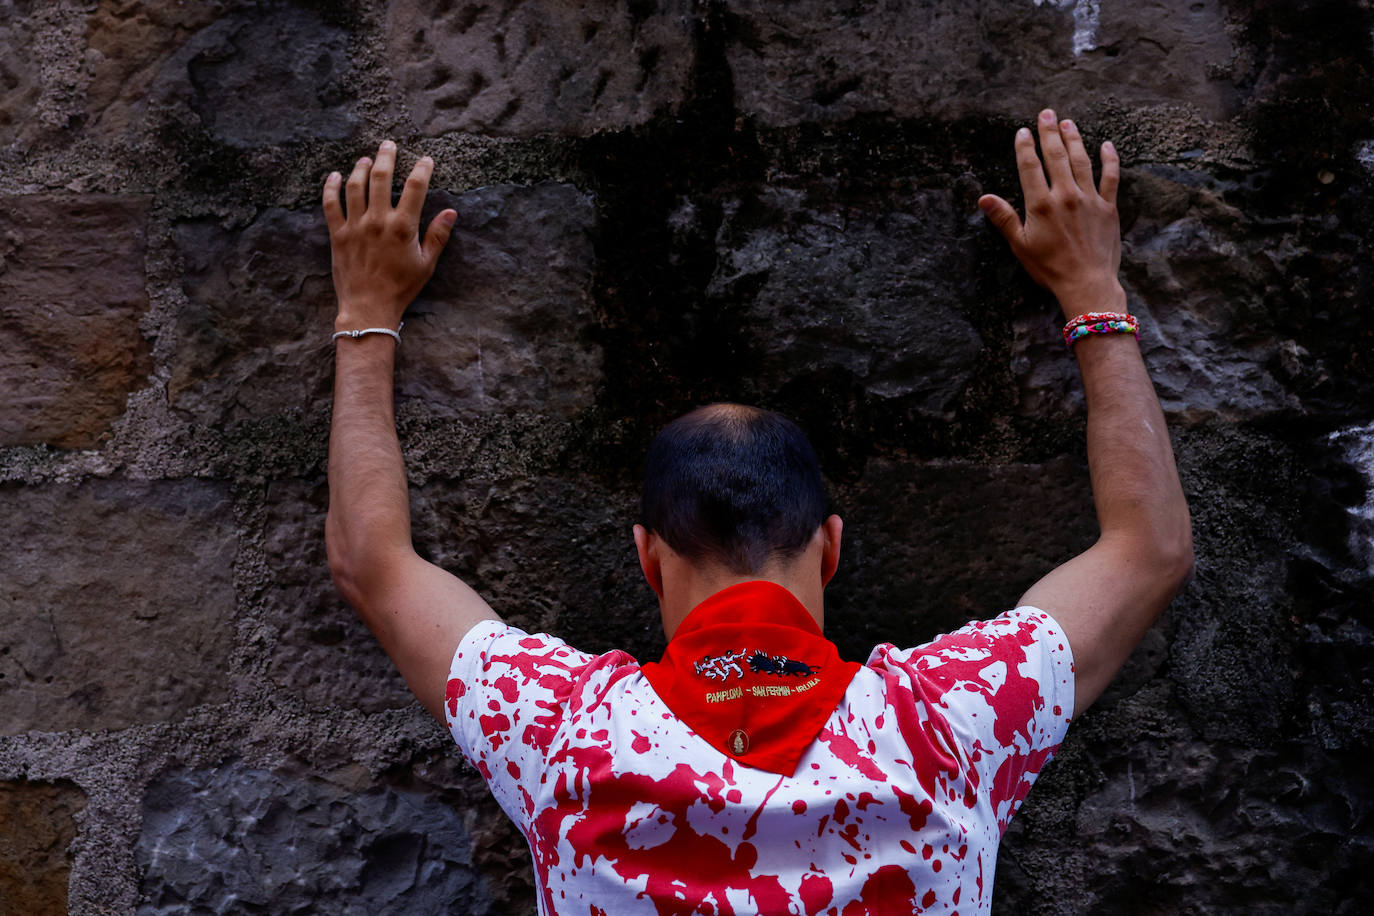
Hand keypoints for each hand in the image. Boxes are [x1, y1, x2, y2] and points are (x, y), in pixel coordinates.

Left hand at [322, 140, 456, 331]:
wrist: (368, 308)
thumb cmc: (401, 288)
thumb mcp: (426, 264)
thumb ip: (438, 235)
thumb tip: (451, 212)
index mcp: (403, 227)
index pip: (415, 187)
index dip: (422, 169)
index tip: (425, 160)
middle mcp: (378, 220)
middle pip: (382, 177)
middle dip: (386, 156)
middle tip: (388, 144)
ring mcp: (355, 225)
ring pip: (355, 185)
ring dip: (361, 167)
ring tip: (366, 158)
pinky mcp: (338, 234)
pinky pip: (331, 204)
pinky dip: (330, 187)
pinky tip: (334, 175)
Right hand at [978, 109, 1123, 318]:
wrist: (1087, 283)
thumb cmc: (1050, 268)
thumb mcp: (1020, 245)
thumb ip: (1003, 218)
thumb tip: (983, 198)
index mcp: (1040, 204)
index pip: (1030, 166)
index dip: (1025, 146)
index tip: (1022, 131)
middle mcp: (1065, 195)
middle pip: (1056, 156)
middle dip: (1049, 132)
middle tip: (1047, 113)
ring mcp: (1089, 199)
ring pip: (1081, 161)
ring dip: (1074, 139)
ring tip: (1068, 123)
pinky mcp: (1108, 207)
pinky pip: (1110, 177)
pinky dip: (1109, 159)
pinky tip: (1106, 145)